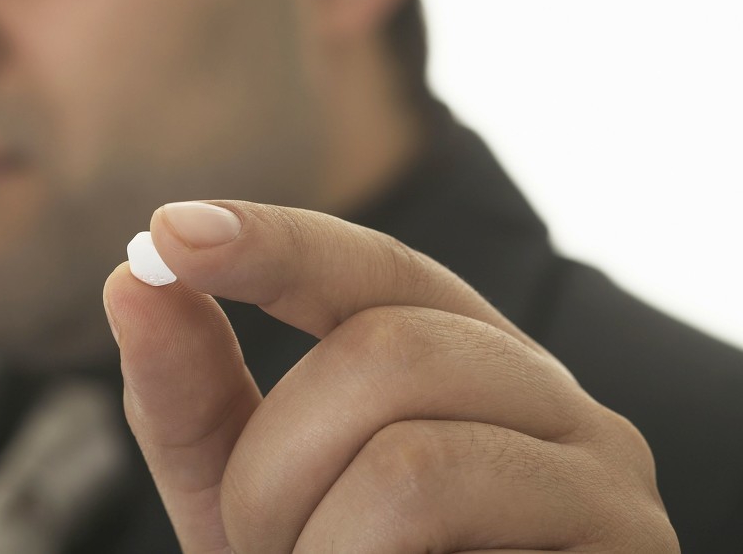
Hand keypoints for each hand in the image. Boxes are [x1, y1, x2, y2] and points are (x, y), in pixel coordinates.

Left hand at [102, 201, 676, 551]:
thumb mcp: (252, 493)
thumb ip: (195, 396)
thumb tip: (130, 277)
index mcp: (456, 357)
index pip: (371, 267)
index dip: (273, 243)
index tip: (170, 233)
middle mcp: (541, 392)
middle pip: (385, 349)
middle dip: (276, 467)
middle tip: (261, 550)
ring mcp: (598, 469)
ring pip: (411, 455)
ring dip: (316, 541)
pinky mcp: (627, 545)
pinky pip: (446, 515)